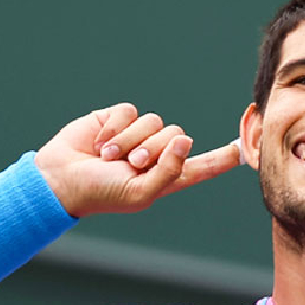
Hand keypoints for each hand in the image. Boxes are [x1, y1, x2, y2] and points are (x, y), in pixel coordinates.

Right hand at [34, 103, 242, 216]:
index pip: (201, 167)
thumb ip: (169, 170)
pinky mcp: (118, 119)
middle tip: (129, 164)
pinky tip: (99, 142)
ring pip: (154, 122)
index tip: (243, 149)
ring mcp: (137, 135)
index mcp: (166, 177)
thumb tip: (186, 140)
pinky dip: (115, 127)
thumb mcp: (140, 192)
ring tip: (109, 157)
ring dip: (130, 140)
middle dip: (153, 149)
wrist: (61, 178)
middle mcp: (155, 154)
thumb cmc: (101, 193)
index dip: (222, 158)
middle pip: (178, 136)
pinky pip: (130, 111)